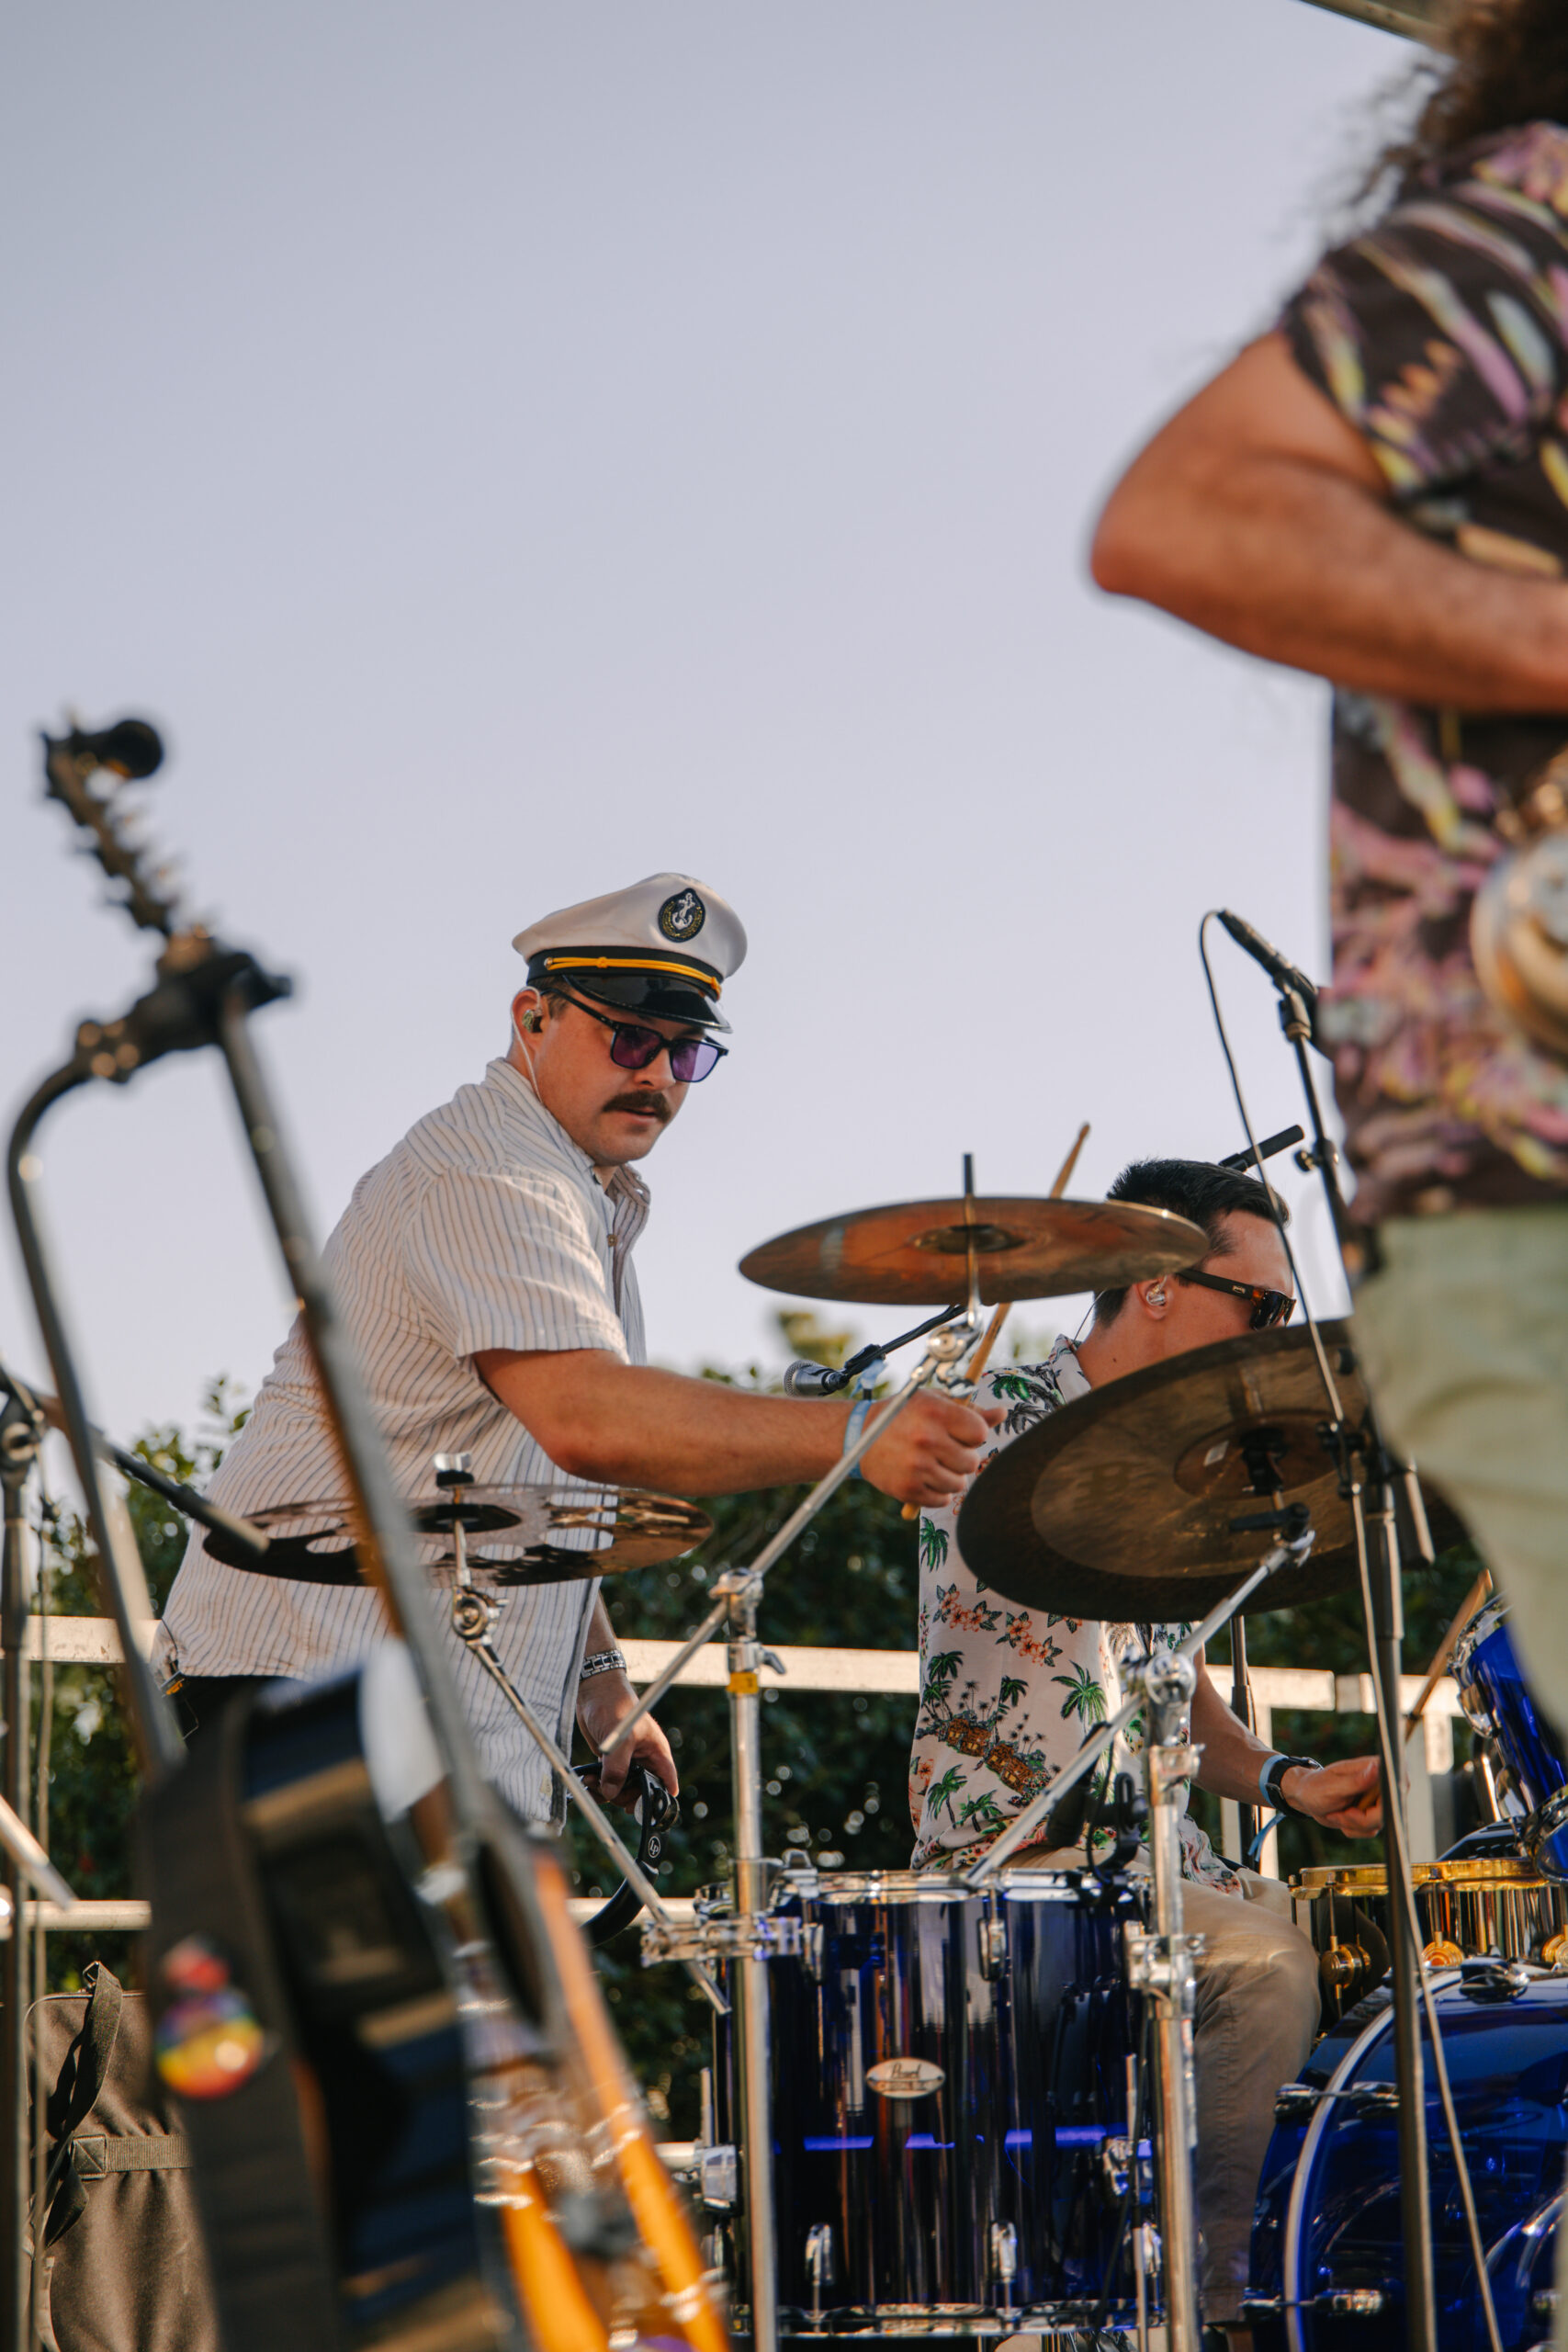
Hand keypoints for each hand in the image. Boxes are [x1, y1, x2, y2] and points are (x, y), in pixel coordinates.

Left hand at [576, 1672, 678, 1809]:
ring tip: (591, 1783)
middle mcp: (644, 1759)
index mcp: (656, 1752)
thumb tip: (611, 1793)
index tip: (641, 1810)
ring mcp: (627, 1760)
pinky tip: (587, 1780)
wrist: (594, 1691)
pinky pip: (607, 1781)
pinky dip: (597, 1785)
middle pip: (641, 1791)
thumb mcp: (619, 1739)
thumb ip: (617, 1768)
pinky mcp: (610, 1760)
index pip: (666, 1782)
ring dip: (606, 1791)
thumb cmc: (615, 1706)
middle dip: (623, 1796)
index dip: (659, 1799)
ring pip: (621, 1788)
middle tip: (607, 1791)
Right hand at [860, 1391, 1003, 1510]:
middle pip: (971, 1461)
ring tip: (933, 1463)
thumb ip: (969, 1410)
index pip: (979, 1432)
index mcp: (935, 1412)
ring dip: (951, 1476)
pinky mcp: (908, 1489)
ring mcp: (916, 1466)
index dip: (974, 1434)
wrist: (858, 1436)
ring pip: (959, 1483)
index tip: (962, 1433)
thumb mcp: (933, 1402)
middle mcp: (926, 1439)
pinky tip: (924, 1476)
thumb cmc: (903, 1415)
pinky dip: (937, 1492)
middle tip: (945, 1450)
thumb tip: (1002, 1414)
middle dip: (963, 1457)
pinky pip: (942, 1500)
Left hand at [1283, 1755, 1381, 1838]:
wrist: (1306, 1798)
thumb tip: (1377, 1766)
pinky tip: (1340, 1817)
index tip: (1360, 1809)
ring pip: (1377, 1824)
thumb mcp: (1334, 1786)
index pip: (1396, 1785)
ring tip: (1336, 1814)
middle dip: (1361, 1819)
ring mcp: (1375, 1800)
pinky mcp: (1370, 1814)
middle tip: (1339, 1815)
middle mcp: (1378, 1784)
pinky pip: (1370, 1830)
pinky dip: (1353, 1829)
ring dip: (1353, 1825)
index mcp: (1373, 1769)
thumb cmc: (1316, 1787)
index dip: (1387, 1801)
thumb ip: (1357, 1780)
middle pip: (1388, 1811)